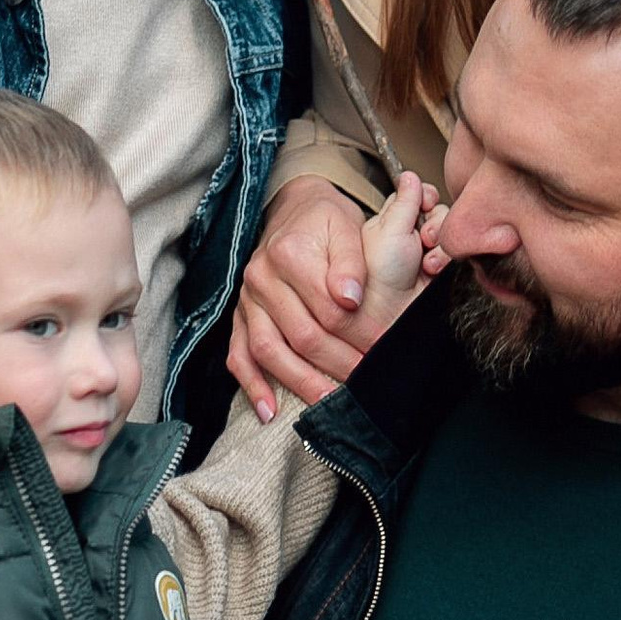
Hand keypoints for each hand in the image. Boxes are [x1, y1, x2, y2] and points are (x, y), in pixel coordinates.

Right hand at [228, 176, 448, 418]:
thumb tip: (350, 299)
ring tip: (327, 404)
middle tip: (367, 382)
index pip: (329, 309)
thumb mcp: (345, 226)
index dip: (360, 334)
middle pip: (302, 335)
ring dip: (299, 381)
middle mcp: (261, 277)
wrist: (294, 209)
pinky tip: (269, 411)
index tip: (383, 351)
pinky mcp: (239, 317)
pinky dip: (251, 385)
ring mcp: (247, 300)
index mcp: (290, 254)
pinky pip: (238, 354)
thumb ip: (351, 262)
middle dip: (339, 363)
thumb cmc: (326, 221)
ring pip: (268, 350)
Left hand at [356, 172, 444, 342]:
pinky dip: (449, 260)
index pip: (418, 195)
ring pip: (452, 232)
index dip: (426, 196)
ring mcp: (428, 256)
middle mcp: (411, 237)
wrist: (385, 315)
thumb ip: (404, 200)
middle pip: (440, 212)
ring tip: (427, 260)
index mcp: (392, 221)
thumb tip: (410, 176)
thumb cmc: (377, 275)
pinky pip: (459, 255)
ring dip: (442, 243)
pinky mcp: (441, 274)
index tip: (425, 202)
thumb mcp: (388, 228)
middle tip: (423, 237)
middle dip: (436, 222)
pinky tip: (435, 270)